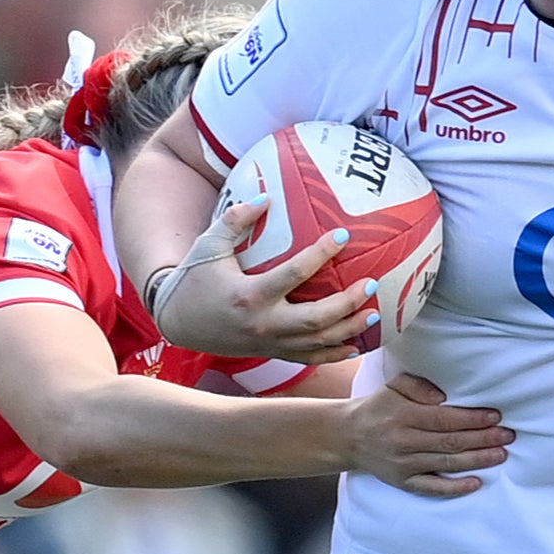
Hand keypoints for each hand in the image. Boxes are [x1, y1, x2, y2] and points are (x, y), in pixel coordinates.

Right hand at [155, 200, 380, 361]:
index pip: (294, 274)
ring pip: (317, 343)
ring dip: (350, 330)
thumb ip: (235, 219)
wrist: (177, 323)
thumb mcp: (209, 245)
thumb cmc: (194, 278)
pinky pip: (308, 358)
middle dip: (347, 303)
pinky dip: (333, 354)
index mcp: (249, 295)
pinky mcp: (270, 354)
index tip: (343, 234)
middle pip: (315, 319)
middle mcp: (262, 324)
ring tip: (375, 314)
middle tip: (372, 284)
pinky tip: (355, 346)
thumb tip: (266, 195)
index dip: (320, 254)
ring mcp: (269, 343)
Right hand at [330, 369, 510, 498]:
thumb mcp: (394, 386)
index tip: (496, 416)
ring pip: (446, 463)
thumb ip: (418, 385)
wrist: (348, 435)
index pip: (444, 419)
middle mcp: (404, 441)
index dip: (472, 419)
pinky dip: (454, 488)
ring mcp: (403, 464)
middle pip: (450, 442)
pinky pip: (431, 488)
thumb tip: (443, 396)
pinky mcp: (402, 481)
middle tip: (508, 436)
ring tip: (501, 454)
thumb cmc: (379, 407)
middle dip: (483, 439)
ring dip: (477, 460)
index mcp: (403, 416)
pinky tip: (476, 483)